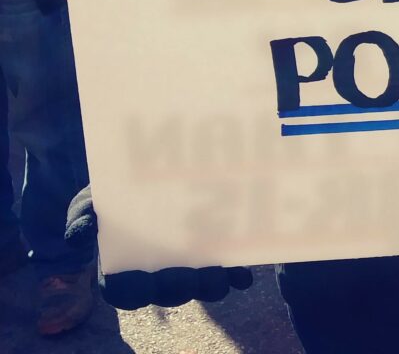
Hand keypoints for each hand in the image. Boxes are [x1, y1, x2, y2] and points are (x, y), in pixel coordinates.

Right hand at [66, 185, 252, 309]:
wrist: (144, 181)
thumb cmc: (112, 198)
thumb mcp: (90, 202)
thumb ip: (81, 217)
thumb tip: (78, 235)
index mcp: (122, 271)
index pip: (126, 294)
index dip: (136, 292)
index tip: (143, 279)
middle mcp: (155, 276)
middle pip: (168, 294)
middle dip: (180, 289)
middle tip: (189, 276)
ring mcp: (184, 269)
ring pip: (198, 288)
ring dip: (210, 286)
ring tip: (219, 275)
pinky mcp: (209, 257)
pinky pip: (224, 274)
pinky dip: (235, 276)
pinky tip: (244, 274)